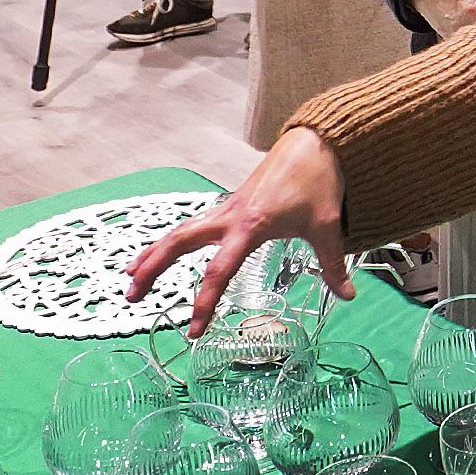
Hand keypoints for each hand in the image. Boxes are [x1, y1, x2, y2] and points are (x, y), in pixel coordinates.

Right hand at [126, 127, 354, 335]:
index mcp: (251, 225)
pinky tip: (158, 251)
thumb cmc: (318, 182)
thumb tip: (346, 295)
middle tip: (132, 296)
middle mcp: (229, 216)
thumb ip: (332, 263)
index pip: (219, 270)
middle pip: (181, 242)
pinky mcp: (228, 205)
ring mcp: (225, 208)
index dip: (205, 302)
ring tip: (129, 279)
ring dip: (153, 254)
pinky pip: (192, 224)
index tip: (195, 330)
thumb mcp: (328, 225)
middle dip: (154, 268)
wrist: (313, 144)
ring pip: (180, 231)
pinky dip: (171, 240)